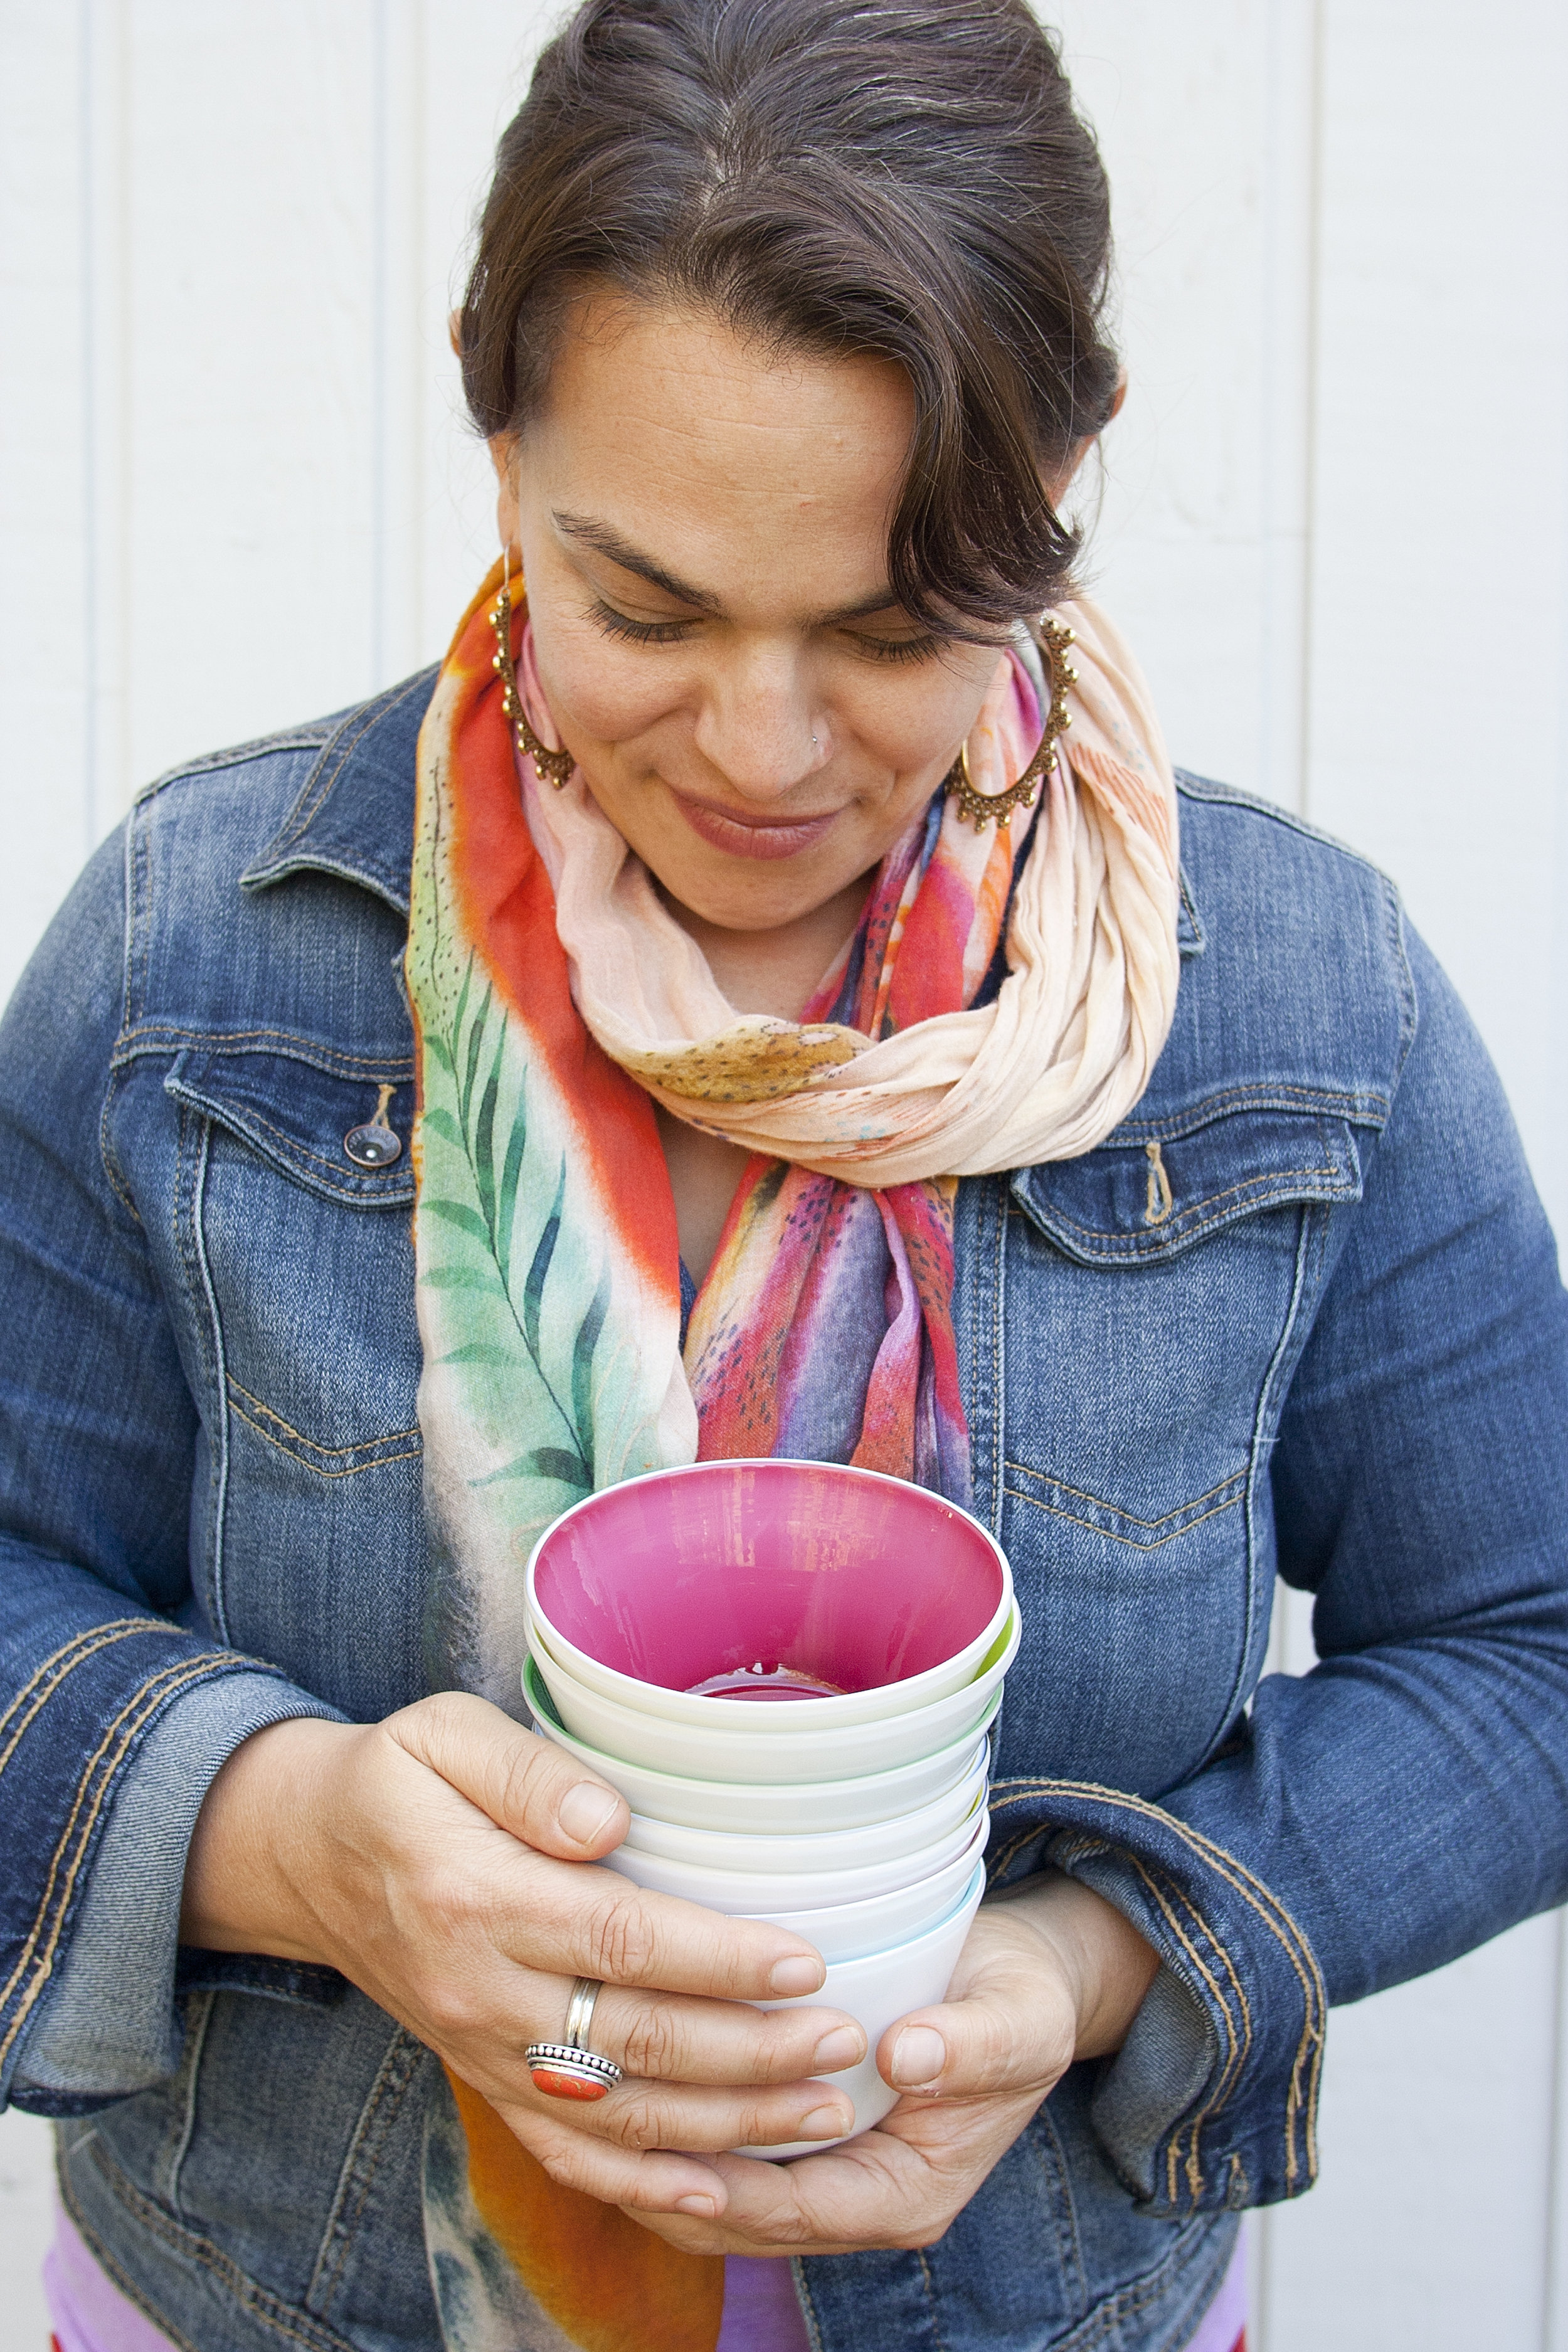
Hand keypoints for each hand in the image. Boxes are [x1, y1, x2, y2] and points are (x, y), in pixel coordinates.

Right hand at [181, 1695, 867, 2220]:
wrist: (307, 1860)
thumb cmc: (396, 1780)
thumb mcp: (440, 1736)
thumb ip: (524, 1770)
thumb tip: (603, 1816)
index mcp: (476, 1896)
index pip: (617, 1939)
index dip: (716, 1958)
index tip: (803, 1960)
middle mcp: (481, 1991)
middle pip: (634, 2040)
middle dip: (751, 2052)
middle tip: (845, 2041)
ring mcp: (483, 2051)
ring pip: (617, 2111)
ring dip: (727, 2123)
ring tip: (824, 2111)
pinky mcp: (487, 2082)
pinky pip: (568, 2152)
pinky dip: (643, 2182)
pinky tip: (717, 2189)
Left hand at [622, 1873, 1159, 2256]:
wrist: (1016, 1986)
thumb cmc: (1017, 2000)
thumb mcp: (1018, 2018)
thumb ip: (971, 2045)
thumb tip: (907, 2055)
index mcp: (904, 2196)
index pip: (792, 2213)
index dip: (725, 2189)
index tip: (664, 2151)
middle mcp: (853, 2202)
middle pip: (735, 2220)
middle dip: (660, 2185)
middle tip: (589, 2134)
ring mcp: (822, 2175)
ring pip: (712, 2197)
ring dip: (650, 2163)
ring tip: (582, 2112)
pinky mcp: (796, 2138)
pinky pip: (718, 2157)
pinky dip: (668, 2133)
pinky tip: (618, 2084)